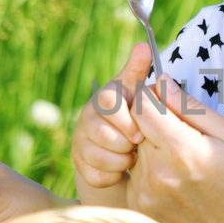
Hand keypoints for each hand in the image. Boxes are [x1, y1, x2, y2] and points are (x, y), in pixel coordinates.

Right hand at [71, 43, 151, 205]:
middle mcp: (87, 117)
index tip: (140, 132)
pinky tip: (121, 169)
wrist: (117, 146)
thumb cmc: (131, 114)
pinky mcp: (79, 164)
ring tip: (131, 156)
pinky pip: (97, 176)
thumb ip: (139, 71)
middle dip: (128, 145)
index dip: (127, 120)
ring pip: (102, 158)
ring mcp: (80, 141)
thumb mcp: (136, 92)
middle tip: (137, 146)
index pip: (109, 102)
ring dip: (123, 162)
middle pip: (107, 135)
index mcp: (103, 98)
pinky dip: (113, 177)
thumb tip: (144, 45)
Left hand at [125, 76, 223, 222]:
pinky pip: (135, 173)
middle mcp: (158, 173)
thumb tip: (162, 83)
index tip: (170, 102)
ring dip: (151, 146)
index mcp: (184, 152)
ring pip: (133, 149)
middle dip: (153, 121)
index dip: (154, 96)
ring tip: (182, 163)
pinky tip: (176, 183)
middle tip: (181, 134)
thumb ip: (193, 109)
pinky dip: (150, 170)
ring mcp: (145, 193)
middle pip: (135, 125)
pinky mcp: (138, 207)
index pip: (143, 105)